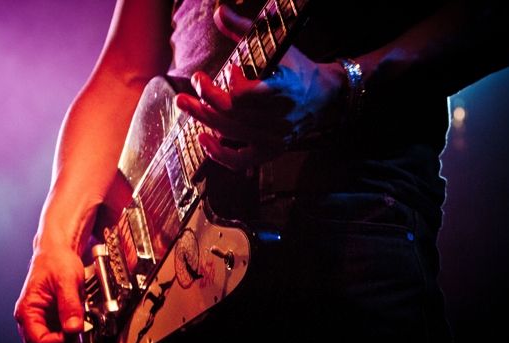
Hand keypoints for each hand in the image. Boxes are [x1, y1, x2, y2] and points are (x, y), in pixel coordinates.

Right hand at [14, 246, 108, 342]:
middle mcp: (32, 326)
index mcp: (28, 314)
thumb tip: (74, 328)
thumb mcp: (65, 280)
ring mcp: (43, 330)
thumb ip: (69, 305)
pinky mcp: (55, 330)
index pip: (39, 342)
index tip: (76, 336)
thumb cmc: (55, 262)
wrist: (57, 254)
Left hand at [175, 5, 345, 169]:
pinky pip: (240, 161)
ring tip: (184, 102)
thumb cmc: (297, 69)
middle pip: (233, 114)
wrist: (324, 97)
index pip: (247, 96)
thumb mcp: (278, 46)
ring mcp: (274, 139)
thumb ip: (245, 31)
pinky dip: (218, 154)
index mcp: (285, 90)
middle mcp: (280, 118)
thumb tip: (219, 12)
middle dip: (206, 97)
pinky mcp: (269, 152)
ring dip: (203, 118)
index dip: (230, 84)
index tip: (229, 69)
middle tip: (193, 82)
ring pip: (230, 132)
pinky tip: (203, 138)